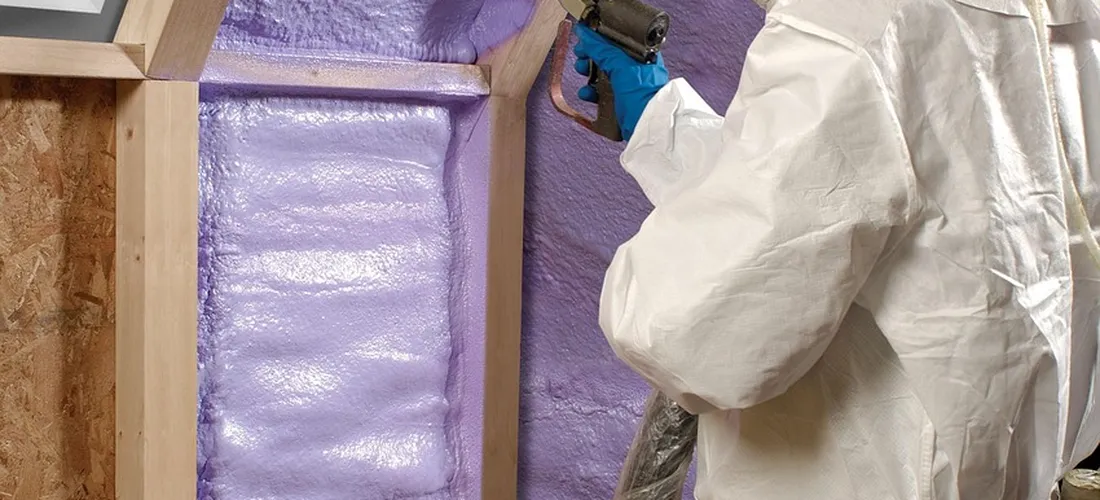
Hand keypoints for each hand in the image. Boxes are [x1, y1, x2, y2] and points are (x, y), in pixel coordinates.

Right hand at [573, 23, 668, 139]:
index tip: (584, 42)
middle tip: (581, 60)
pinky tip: (586, 95)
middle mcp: (635, 71)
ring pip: (602, 78)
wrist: (650, 127)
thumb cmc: (644, 96)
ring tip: (583, 76)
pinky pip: (602, 96)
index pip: (616, 43)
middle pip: (607, 60)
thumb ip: (603, 51)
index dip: (599, 41)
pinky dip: (592, 94)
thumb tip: (585, 35)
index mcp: (641, 57)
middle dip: (591, 59)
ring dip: (589, 76)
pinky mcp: (620, 104)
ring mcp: (627, 88)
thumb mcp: (622, 68)